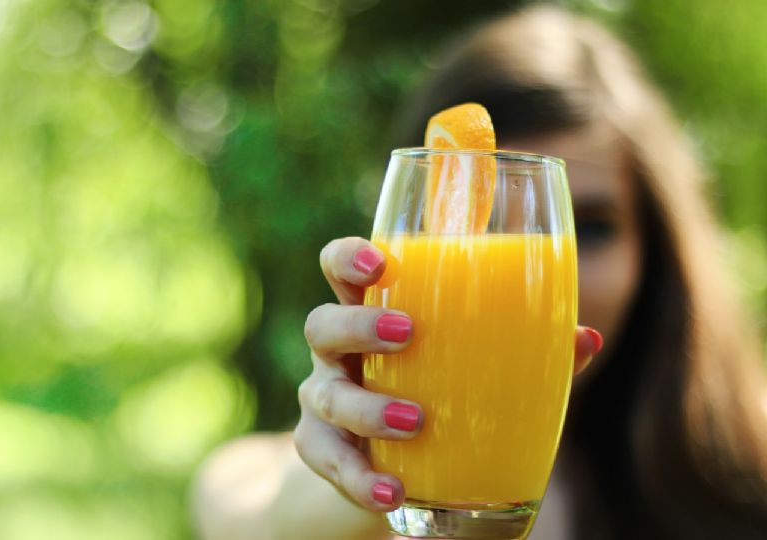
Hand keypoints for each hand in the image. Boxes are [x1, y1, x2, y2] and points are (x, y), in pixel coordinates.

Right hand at [294, 236, 602, 510]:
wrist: (400, 469)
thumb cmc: (441, 396)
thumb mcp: (475, 371)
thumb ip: (524, 353)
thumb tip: (586, 338)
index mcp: (373, 315)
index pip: (342, 269)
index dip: (349, 258)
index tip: (380, 262)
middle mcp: (339, 354)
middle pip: (323, 324)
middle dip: (358, 324)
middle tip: (406, 333)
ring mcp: (325, 401)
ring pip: (325, 396)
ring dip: (368, 408)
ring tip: (414, 421)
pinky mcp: (322, 450)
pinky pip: (329, 461)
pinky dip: (360, 478)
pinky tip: (392, 491)